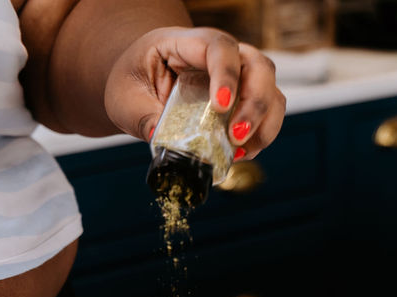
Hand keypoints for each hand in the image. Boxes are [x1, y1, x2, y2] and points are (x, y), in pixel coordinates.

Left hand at [104, 27, 285, 159]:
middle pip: (259, 67)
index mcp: (188, 43)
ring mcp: (239, 75)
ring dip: (264, 124)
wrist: (139, 83)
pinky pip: (267, 114)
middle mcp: (223, 54)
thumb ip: (143, 117)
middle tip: (235, 137)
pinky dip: (260, 136)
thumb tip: (163, 140)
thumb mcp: (125, 99)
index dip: (226, 75)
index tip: (220, 106)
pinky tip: (240, 153)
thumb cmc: (133, 81)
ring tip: (239, 151)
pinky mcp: (244, 99)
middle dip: (254, 105)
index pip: (219, 48)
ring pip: (271, 91)